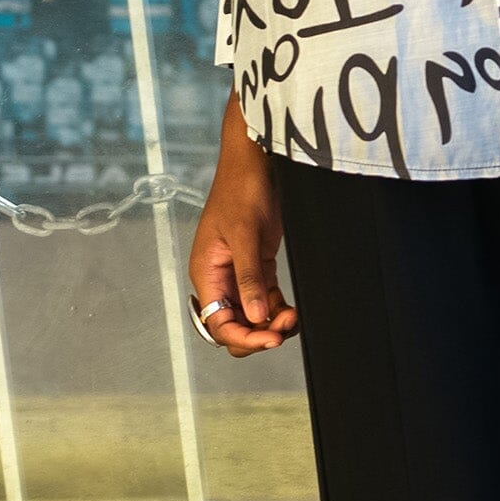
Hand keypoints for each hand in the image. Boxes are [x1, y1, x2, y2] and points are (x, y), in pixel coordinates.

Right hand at [188, 92, 299, 353]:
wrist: (255, 162)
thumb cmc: (241, 189)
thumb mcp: (245, 235)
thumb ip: (249, 278)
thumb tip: (255, 317)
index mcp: (206, 272)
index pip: (217, 322)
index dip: (242, 336)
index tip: (270, 338)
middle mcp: (218, 278)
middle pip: (232, 324)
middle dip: (257, 333)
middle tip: (284, 329)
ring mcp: (237, 273)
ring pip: (251, 315)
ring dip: (270, 323)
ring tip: (293, 318)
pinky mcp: (257, 265)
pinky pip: (264, 299)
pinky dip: (278, 309)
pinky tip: (292, 310)